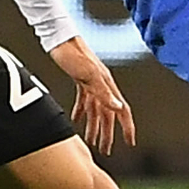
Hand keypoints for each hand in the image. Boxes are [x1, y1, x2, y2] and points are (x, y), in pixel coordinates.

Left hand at [48, 37, 134, 154]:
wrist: (59, 38)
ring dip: (93, 126)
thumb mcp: (88, 75)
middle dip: (107, 134)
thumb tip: (118, 108)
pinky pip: (84, 101)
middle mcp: (102, 86)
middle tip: (105, 151)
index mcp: (107, 85)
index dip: (127, 127)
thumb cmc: (73, 53)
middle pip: (107, 115)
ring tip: (90, 142)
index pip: (122, 110)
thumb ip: (103, 92)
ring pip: (95, 110)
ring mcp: (91, 83)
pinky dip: (81, 113)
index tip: (130, 142)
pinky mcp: (80, 80)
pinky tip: (76, 121)